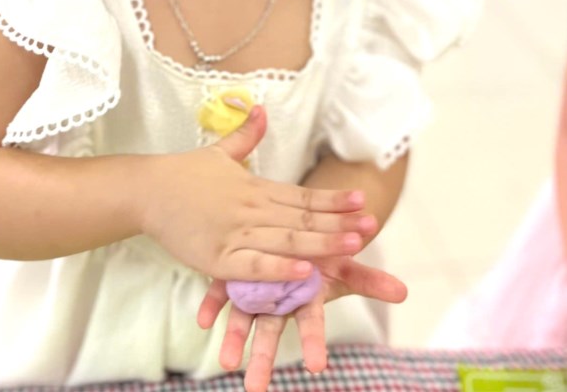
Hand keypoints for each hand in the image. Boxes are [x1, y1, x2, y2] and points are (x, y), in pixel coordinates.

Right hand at [140, 106, 373, 283]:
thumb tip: (262, 109)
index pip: (303, 196)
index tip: (363, 200)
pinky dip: (280, 270)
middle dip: (339, 224)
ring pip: (286, 241)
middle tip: (371, 226)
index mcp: (255, 187)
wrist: (146, 190)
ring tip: (352, 246)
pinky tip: (304, 273)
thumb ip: (246, 134)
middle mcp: (251, 209)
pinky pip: (254, 266)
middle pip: (303, 219)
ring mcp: (236, 233)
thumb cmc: (182, 173)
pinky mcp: (217, 258)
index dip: (334, 200)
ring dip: (321, 244)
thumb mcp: (219, 151)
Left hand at [197, 257, 407, 391]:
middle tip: (255, 389)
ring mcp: (254, 289)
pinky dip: (211, 303)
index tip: (316, 368)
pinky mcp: (232, 274)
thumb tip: (404, 292)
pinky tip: (201, 318)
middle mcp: (279, 298)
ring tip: (226, 363)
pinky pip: (220, 291)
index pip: (311, 323)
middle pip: (272, 330)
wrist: (289, 231)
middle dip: (264, 358)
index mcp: (305, 296)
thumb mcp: (344, 263)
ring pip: (243, 316)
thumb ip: (369, 280)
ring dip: (234, 338)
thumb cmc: (319, 254)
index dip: (314, 342)